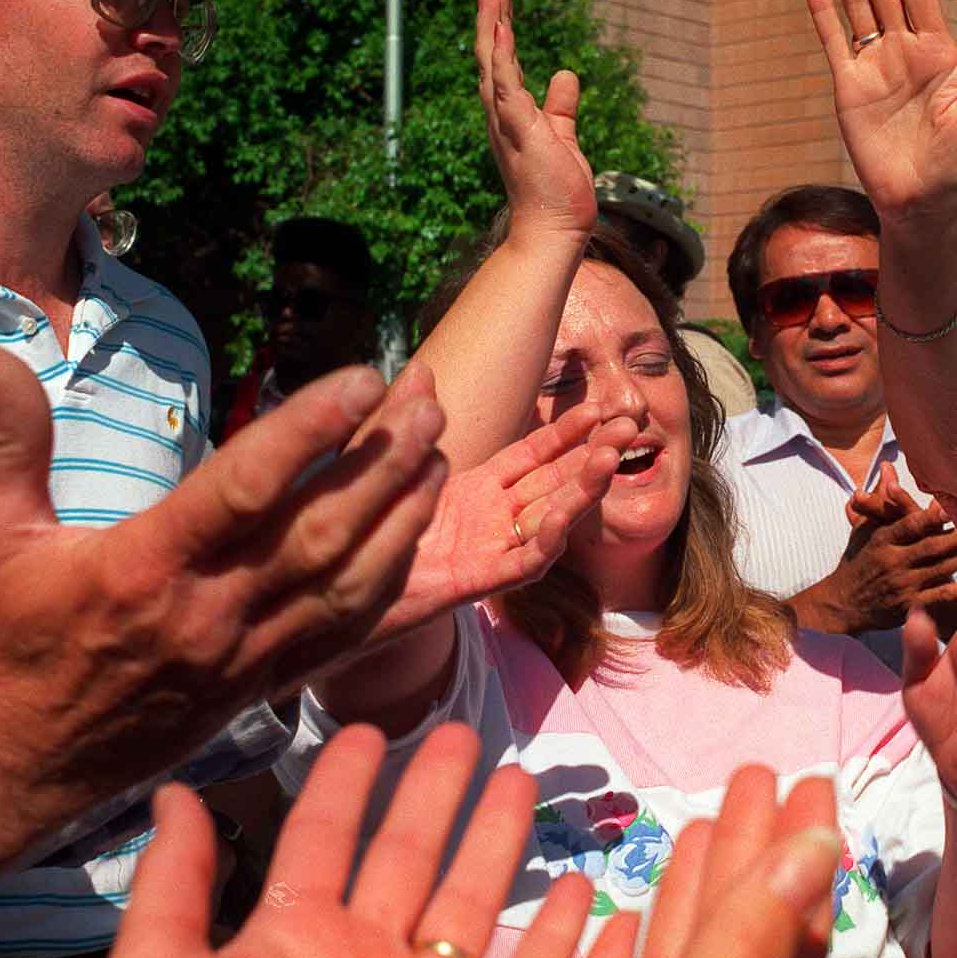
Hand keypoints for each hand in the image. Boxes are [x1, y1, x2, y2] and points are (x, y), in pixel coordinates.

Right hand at [0, 344, 450, 906]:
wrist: (15, 766)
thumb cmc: (5, 640)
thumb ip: (6, 435)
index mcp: (143, 569)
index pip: (243, 488)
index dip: (310, 429)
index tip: (364, 376)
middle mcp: (207, 615)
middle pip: (319, 529)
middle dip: (383, 460)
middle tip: (429, 397)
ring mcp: (245, 657)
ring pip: (349, 580)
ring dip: (403, 512)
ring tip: (438, 447)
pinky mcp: (266, 686)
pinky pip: (348, 631)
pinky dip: (392, 577)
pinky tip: (416, 526)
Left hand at [107, 723, 595, 957]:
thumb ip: (173, 888)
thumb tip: (176, 796)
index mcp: (289, 942)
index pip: (319, 839)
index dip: (343, 783)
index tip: (369, 730)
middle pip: (406, 858)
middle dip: (434, 794)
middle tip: (466, 733)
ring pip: (469, 908)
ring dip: (497, 843)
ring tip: (521, 780)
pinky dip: (559, 947)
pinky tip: (581, 895)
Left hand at [373, 381, 638, 638]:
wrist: (328, 590)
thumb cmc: (355, 528)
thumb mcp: (380, 464)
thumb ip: (402, 417)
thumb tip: (419, 368)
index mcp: (475, 490)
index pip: (534, 456)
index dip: (567, 432)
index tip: (599, 408)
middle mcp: (489, 519)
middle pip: (554, 482)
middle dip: (593, 453)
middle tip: (629, 423)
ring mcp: (484, 550)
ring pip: (547, 519)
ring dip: (581, 491)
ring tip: (610, 455)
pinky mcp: (472, 582)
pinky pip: (519, 564)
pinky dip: (543, 542)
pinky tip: (562, 518)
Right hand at [475, 0, 595, 242]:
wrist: (555, 229)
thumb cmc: (556, 190)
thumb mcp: (562, 136)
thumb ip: (561, 106)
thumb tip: (564, 73)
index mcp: (511, 116)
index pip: (502, 64)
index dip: (500, 31)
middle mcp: (501, 115)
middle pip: (491, 56)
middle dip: (491, 16)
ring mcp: (507, 122)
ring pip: (494, 63)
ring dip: (492, 25)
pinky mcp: (519, 129)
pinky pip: (506, 85)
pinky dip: (503, 57)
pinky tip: (502, 30)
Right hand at [564, 766, 843, 957]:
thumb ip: (744, 942)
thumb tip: (815, 852)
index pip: (787, 931)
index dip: (803, 854)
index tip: (811, 783)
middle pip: (730, 931)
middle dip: (745, 848)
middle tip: (753, 774)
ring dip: (685, 891)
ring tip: (694, 825)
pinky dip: (611, 954)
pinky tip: (614, 919)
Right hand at [798, 470, 956, 633]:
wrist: (841, 605)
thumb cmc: (857, 562)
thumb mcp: (864, 529)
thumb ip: (880, 500)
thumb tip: (888, 467)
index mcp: (881, 540)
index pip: (907, 525)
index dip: (929, 517)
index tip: (950, 506)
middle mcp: (892, 561)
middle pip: (930, 546)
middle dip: (956, 537)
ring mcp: (902, 585)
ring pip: (939, 569)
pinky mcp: (909, 606)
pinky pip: (940, 596)